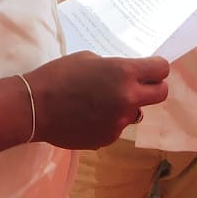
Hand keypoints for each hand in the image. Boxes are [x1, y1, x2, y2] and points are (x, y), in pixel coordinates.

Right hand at [25, 51, 168, 148]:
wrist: (34, 107)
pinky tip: (88, 115)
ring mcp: (118, 122)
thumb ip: (114, 68)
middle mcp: (127, 99)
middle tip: (137, 85)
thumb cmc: (59, 75)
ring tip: (100, 101)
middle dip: (152, 88)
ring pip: (135, 112)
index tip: (150, 68)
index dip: (157, 67)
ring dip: (126, 106)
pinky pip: (117, 127)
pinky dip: (108, 121)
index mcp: (124, 73)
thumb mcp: (90, 59)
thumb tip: (126, 75)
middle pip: (161, 94)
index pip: (162, 69)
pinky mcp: (107, 138)